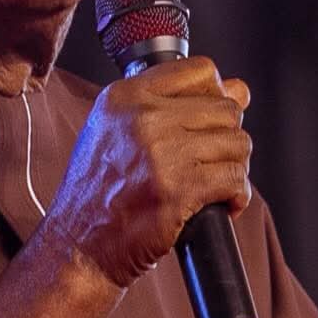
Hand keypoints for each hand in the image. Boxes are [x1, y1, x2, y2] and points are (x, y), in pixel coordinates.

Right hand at [45, 57, 251, 290]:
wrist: (78, 246)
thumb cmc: (98, 191)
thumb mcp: (117, 131)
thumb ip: (171, 104)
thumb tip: (239, 89)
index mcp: (124, 96)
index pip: (199, 71)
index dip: (215, 95)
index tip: (210, 121)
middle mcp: (141, 118)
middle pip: (225, 109)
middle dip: (227, 138)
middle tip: (212, 162)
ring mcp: (160, 154)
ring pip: (237, 143)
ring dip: (235, 167)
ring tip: (215, 184)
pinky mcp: (176, 191)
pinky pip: (234, 179)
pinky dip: (237, 195)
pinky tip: (222, 204)